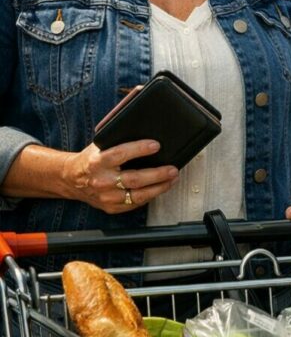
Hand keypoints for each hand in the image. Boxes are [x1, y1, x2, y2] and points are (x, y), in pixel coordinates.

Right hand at [62, 141, 178, 213]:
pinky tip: (159, 189)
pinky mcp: (110, 207)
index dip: (140, 149)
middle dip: (157, 174)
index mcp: (98, 162)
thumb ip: (118, 141)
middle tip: (172, 169)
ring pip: (137, 195)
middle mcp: (102, 180)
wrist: (71, 179)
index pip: (121, 154)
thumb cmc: (91, 160)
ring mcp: (106, 196)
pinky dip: (149, 196)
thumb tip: (144, 129)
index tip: (156, 145)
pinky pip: (134, 204)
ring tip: (172, 179)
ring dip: (158, 188)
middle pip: (134, 179)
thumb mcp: (100, 145)